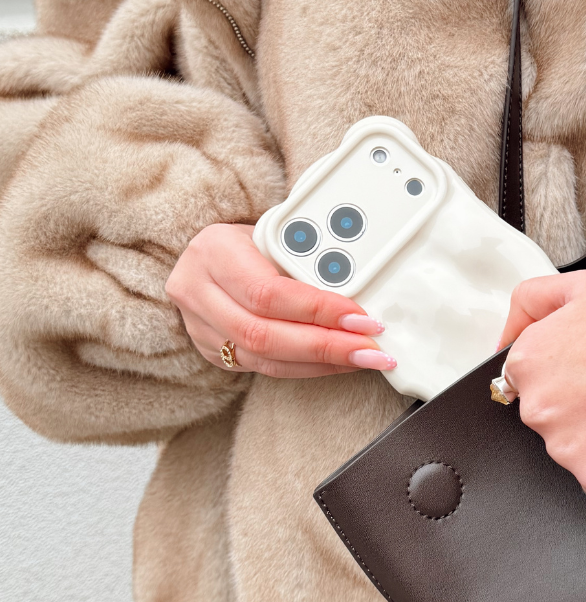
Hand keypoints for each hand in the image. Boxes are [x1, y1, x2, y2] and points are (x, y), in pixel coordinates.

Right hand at [166, 224, 395, 377]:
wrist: (209, 256)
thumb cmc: (249, 240)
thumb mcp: (273, 232)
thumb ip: (306, 249)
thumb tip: (360, 268)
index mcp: (214, 251)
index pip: (268, 292)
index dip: (317, 310)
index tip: (360, 316)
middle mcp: (197, 290)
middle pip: (264, 334)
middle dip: (326, 345)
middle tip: (370, 347)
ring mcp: (199, 326)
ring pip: (265, 358)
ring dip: (323, 362)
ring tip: (364, 358)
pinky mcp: (212, 350)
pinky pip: (266, 369)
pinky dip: (308, 368)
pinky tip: (339, 362)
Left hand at [498, 271, 585, 499]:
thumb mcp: (582, 285)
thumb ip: (529, 303)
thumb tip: (500, 342)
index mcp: (526, 362)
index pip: (527, 380)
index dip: (565, 371)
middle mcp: (537, 408)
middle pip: (548, 416)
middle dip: (577, 403)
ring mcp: (566, 449)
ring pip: (572, 448)